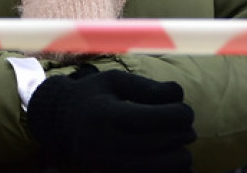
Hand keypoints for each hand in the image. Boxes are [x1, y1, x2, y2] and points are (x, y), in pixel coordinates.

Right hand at [27, 64, 194, 172]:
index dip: (182, 113)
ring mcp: (113, 168)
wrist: (62, 126)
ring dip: (181, 151)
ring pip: (172, 165)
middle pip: (170, 142)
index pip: (159, 119)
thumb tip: (179, 94)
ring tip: (173, 140)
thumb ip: (146, 86)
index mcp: (108, 116)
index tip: (184, 109)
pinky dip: (172, 169)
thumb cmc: (94, 97)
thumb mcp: (114, 81)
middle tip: (179, 123)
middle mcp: (109, 146)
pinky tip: (167, 155)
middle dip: (184, 130)